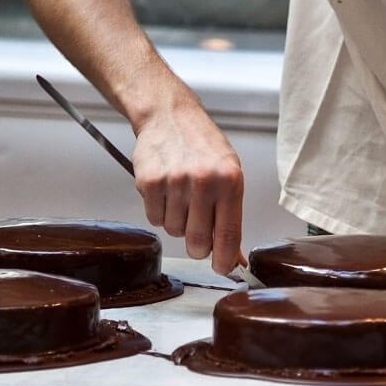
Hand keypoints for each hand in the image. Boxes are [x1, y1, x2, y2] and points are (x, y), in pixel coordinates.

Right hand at [131, 101, 243, 274]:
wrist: (170, 116)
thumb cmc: (203, 146)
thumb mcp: (229, 174)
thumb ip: (231, 215)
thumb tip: (236, 256)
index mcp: (230, 181)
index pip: (229, 234)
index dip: (225, 259)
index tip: (223, 269)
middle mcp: (204, 182)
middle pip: (198, 241)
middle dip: (198, 246)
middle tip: (197, 233)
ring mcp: (175, 182)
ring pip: (174, 231)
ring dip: (177, 222)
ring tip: (181, 197)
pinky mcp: (150, 183)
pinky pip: (154, 218)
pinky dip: (159, 211)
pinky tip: (166, 190)